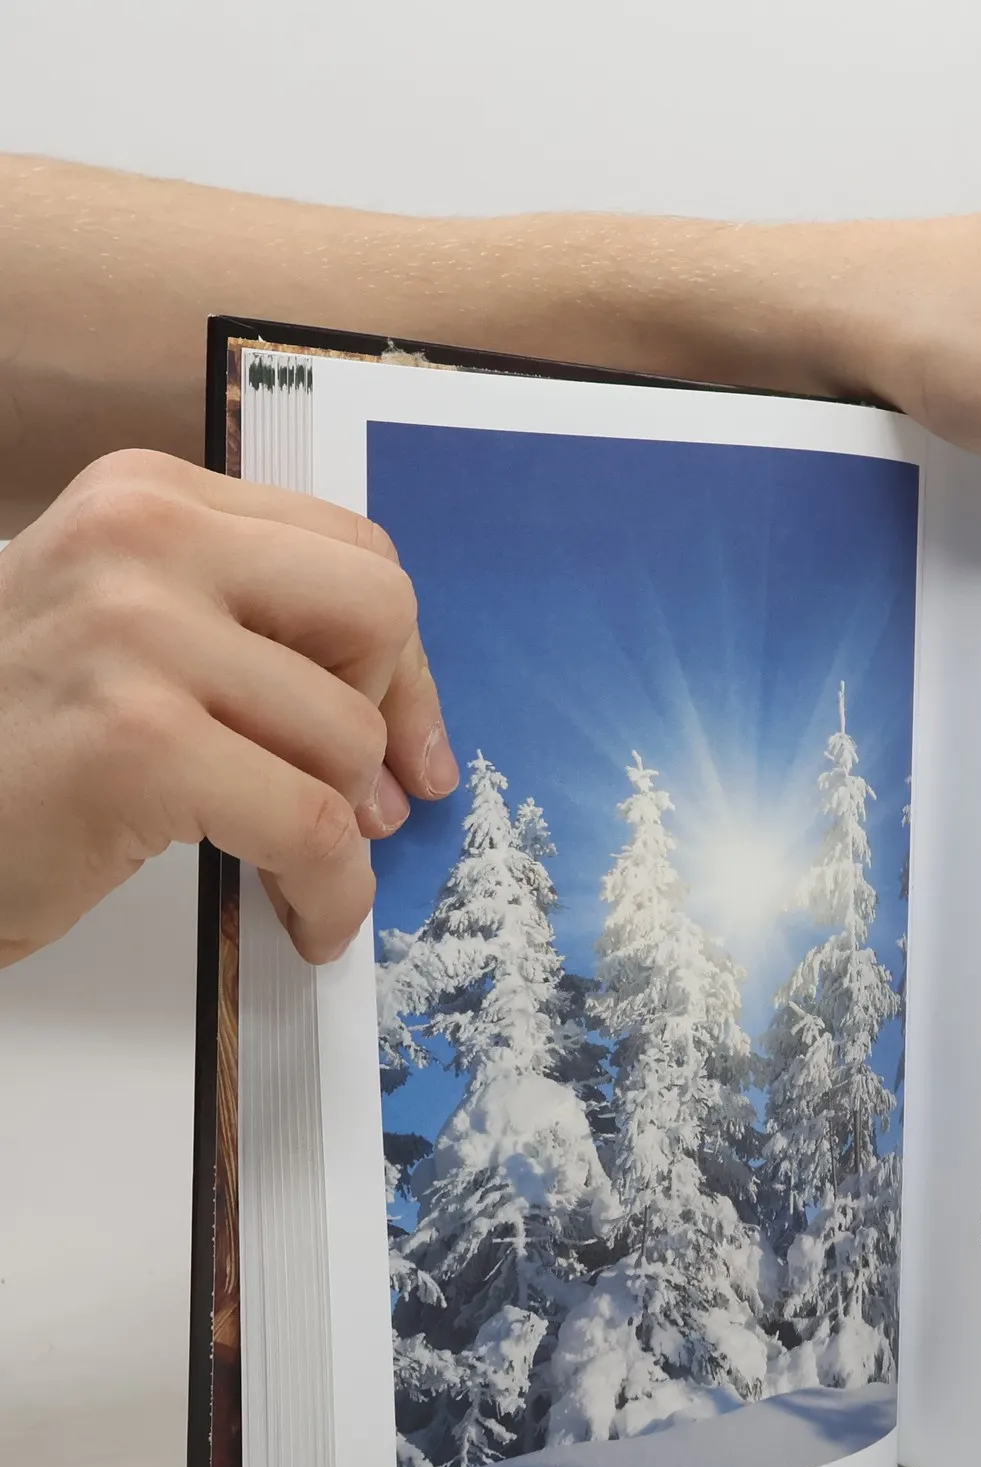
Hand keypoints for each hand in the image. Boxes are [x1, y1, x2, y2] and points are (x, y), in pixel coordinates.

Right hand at [0, 450, 455, 966]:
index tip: (402, 740)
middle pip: (377, 614)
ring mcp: (135, 634)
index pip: (357, 555)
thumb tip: (409, 732)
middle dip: (387, 718)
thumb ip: (254, 640)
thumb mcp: (134, 638)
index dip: (395, 660)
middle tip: (356, 792)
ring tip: (294, 863)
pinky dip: (330, 892)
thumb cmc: (20, 742)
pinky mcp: (136, 744)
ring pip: (346, 736)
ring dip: (341, 827)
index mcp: (148, 498)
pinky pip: (311, 829)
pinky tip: (310, 920)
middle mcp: (142, 539)